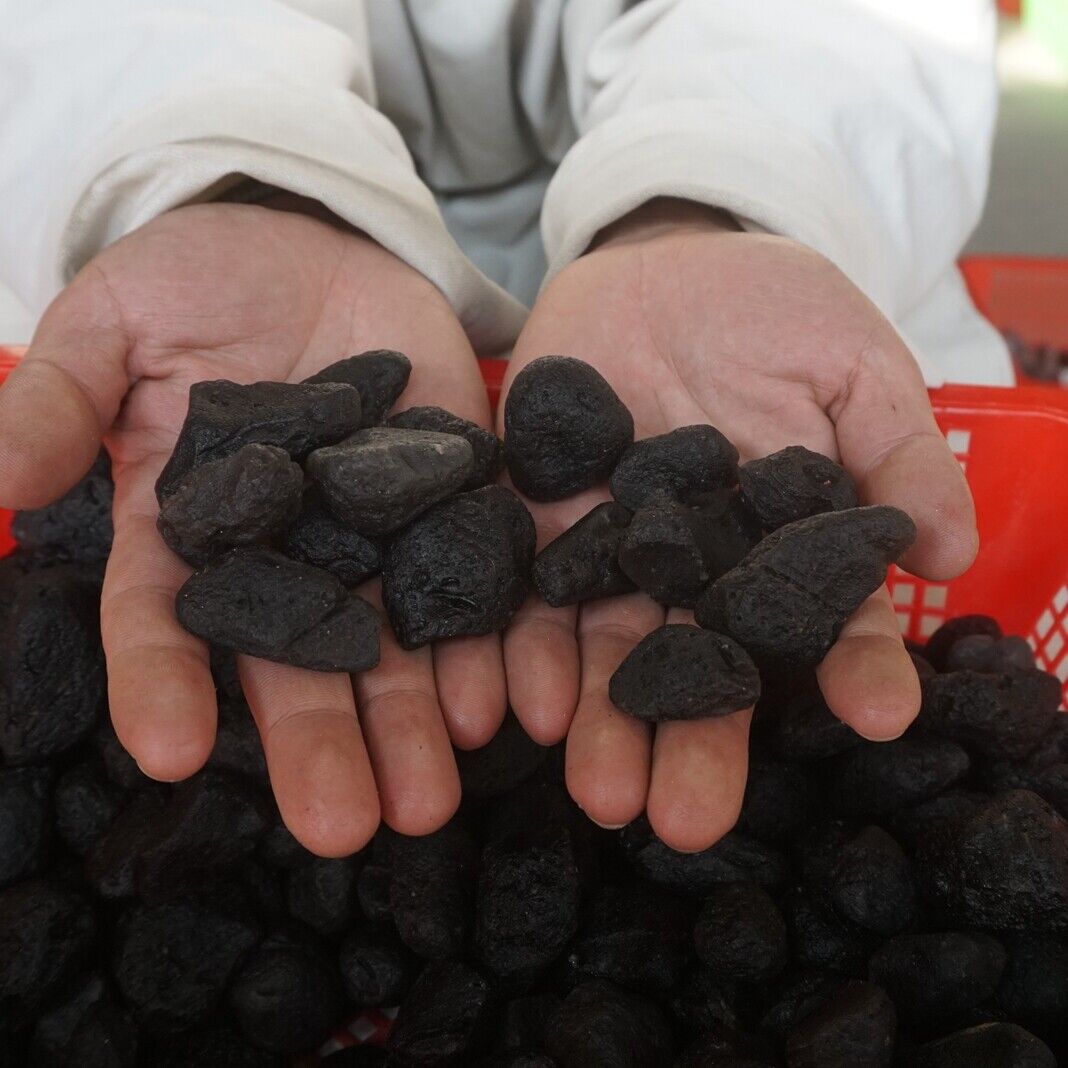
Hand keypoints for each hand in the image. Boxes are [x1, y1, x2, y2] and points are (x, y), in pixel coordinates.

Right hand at [0, 202, 506, 855]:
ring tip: (428, 801)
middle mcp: (288, 554)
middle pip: (297, 662)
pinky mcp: (453, 496)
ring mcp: (376, 532)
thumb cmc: (195, 279)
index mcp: (192, 527)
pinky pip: (473, 575)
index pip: (167, 620)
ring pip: (392, 644)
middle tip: (344, 827)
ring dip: (411, 722)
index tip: (168, 753)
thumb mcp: (111, 326)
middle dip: (318, 742)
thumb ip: (58, 402)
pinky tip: (500, 702)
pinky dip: (489, 640)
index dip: (162, 683)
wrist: (312, 242)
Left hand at [500, 199, 976, 851]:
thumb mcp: (853, 364)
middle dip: (696, 741)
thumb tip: (948, 555)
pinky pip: (523, 591)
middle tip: (689, 822)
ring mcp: (611, 551)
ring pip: (605, 650)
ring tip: (600, 794)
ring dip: (600, 722)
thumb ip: (898, 451)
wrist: (663, 261)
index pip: (822, 620)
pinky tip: (521, 705)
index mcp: (781, 547)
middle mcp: (695, 570)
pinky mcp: (537, 518)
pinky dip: (519, 649)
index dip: (852, 667)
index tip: (879, 715)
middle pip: (699, 666)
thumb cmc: (772, 308)